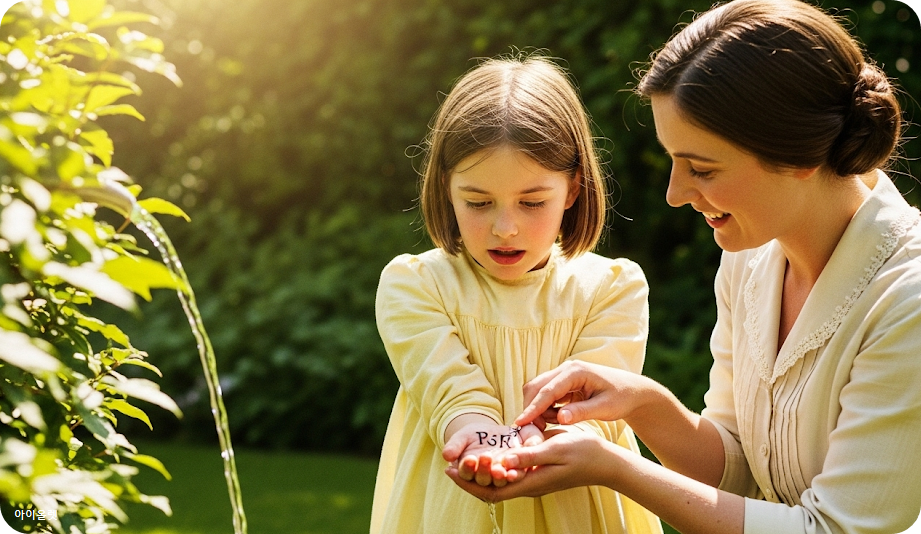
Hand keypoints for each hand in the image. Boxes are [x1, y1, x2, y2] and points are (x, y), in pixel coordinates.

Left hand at [445, 430, 615, 501]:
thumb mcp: (556, 449)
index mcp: (531, 483)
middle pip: (492, 489)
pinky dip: (496, 468)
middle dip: (470, 480)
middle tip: (449, 465)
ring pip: (501, 483)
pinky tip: (490, 457)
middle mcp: (530, 486)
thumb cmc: (584, 453)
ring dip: (481, 474)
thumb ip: (529, 456)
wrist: (606, 462)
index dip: (468, 484)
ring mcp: (535, 482)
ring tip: (463, 461)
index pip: (492, 491)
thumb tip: (503, 461)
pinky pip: (511, 476)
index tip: (449, 471)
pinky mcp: (539, 475)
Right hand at [515, 361, 649, 427]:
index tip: (520, 423)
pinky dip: (545, 409)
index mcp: (576, 371)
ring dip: (538, 410)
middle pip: (535, 387)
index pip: (548, 390)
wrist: (631, 391)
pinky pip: (545, 395)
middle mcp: (566, 369)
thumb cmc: (621, 398)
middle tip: (535, 432)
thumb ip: (582, 412)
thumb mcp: (605, 408)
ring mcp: (562, 375)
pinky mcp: (562, 383)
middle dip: (531, 409)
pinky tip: (558, 418)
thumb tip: (560, 419)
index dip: (533, 408)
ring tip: (555, 424)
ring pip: (537, 391)